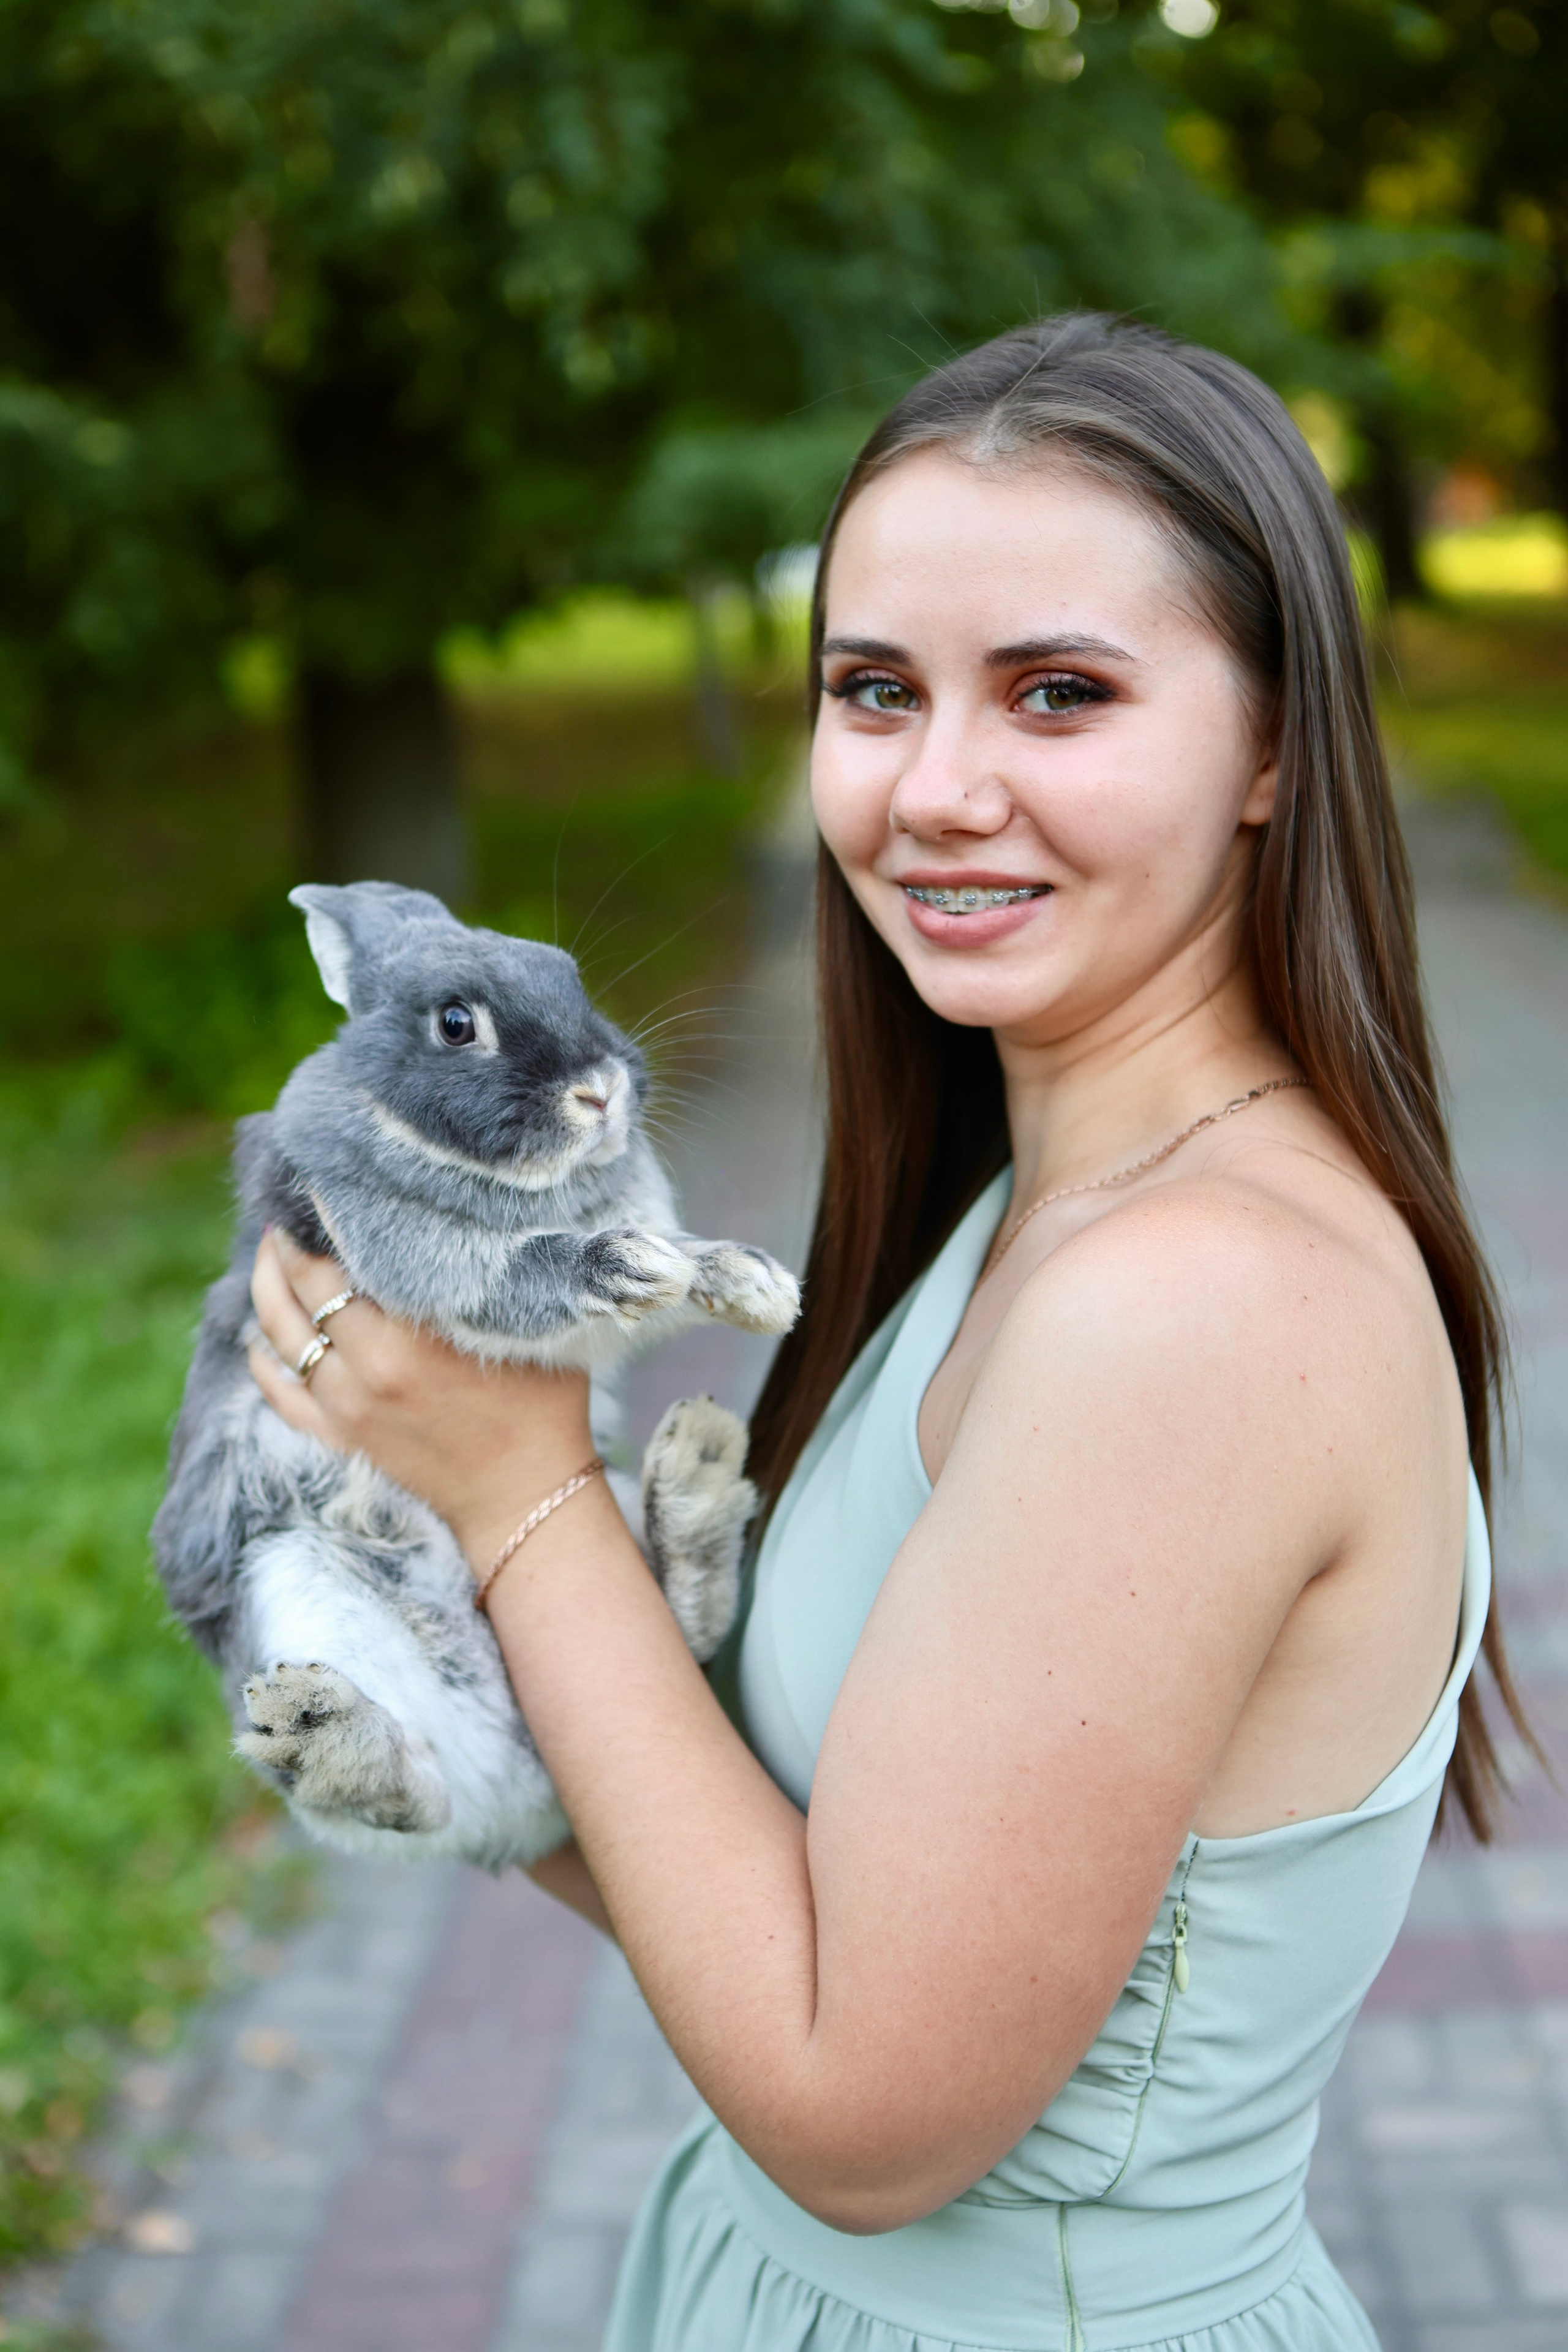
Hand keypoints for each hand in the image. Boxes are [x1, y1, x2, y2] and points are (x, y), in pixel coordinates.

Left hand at [247, 1229, 595, 1570]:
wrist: (526, 1496)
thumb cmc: (542, 1402)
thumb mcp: (524, 1325)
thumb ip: (488, 1275)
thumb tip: (467, 1211)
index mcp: (406, 1338)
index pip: (338, 1259)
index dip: (322, 1215)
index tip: (322, 1181)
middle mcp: (364, 1369)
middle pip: (300, 1289)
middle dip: (287, 1244)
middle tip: (290, 1210)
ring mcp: (345, 1407)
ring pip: (279, 1335)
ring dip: (267, 1288)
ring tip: (272, 1253)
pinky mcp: (339, 1438)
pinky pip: (279, 1393)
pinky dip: (262, 1358)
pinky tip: (260, 1334)